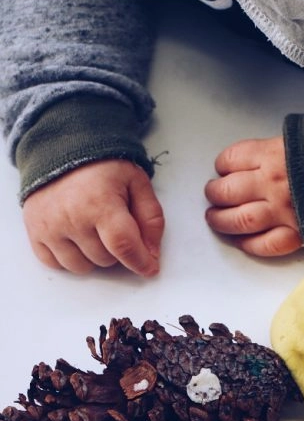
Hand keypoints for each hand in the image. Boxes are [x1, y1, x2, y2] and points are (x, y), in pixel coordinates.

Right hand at [22, 160, 164, 276]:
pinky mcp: (34, 232)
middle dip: (117, 250)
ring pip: (82, 267)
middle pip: (105, 260)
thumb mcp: (138, 184)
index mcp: (100, 203)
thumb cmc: (104, 168)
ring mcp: (49, 227)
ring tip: (96, 231)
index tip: (150, 268)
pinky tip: (78, 239)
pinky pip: (56, 265)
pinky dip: (71, 258)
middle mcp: (71, 218)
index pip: (123, 246)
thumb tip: (152, 254)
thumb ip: (151, 218)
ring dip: (94, 257)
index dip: (140, 262)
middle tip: (115, 226)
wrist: (63, 151)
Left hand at [204, 137, 302, 256]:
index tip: (224, 171)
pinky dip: (247, 245)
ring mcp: (282, 211)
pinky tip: (241, 241)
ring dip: (221, 222)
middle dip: (215, 194)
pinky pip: (263, 245)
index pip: (230, 160)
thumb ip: (274, 148)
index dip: (222, 166)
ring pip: (238, 221)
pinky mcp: (296, 234)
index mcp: (270, 154)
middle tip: (214, 197)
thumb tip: (254, 160)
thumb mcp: (301, 136)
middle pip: (226, 191)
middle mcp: (270, 183)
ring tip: (216, 220)